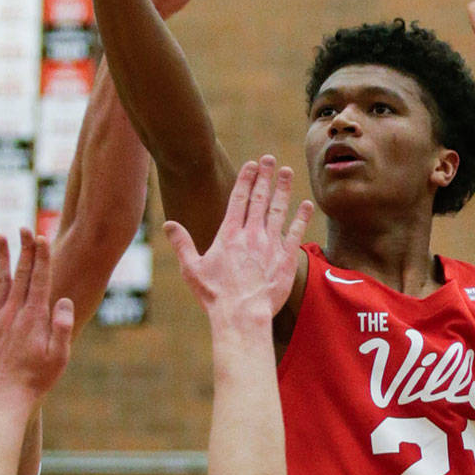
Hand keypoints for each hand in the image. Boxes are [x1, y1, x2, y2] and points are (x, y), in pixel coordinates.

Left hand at [0, 228, 74, 404]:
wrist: (4, 397)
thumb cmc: (37, 378)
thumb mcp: (60, 356)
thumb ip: (62, 327)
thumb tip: (63, 300)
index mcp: (35, 318)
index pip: (40, 280)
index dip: (41, 257)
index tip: (41, 237)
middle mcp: (14, 313)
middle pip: (21, 274)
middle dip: (24, 249)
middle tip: (25, 227)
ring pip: (0, 280)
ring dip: (1, 256)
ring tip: (0, 234)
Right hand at [164, 155, 312, 322]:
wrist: (242, 316)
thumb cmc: (215, 295)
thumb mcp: (192, 269)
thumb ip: (182, 244)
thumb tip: (168, 224)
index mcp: (229, 235)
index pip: (239, 199)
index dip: (246, 179)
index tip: (252, 164)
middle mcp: (251, 235)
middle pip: (260, 199)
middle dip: (265, 176)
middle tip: (270, 159)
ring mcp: (270, 245)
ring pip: (278, 211)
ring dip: (283, 190)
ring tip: (287, 172)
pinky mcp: (285, 259)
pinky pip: (295, 233)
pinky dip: (300, 218)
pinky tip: (305, 205)